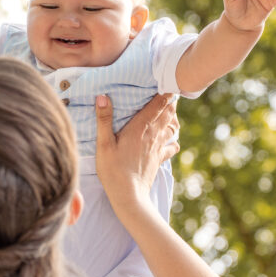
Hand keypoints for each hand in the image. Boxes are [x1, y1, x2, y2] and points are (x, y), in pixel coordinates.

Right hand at [95, 93, 179, 209]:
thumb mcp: (103, 144)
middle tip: (169, 91)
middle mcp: (153, 135)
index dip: (165, 92)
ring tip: (170, 111)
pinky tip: (171, 140)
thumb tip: (102, 96)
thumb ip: (104, 119)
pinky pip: (171, 146)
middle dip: (170, 102)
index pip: (158, 104)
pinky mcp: (158, 160)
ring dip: (172, 118)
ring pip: (171, 127)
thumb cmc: (113, 169)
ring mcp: (158, 148)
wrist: (129, 195)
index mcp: (140, 127)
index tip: (167, 81)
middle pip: (168, 113)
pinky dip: (173, 140)